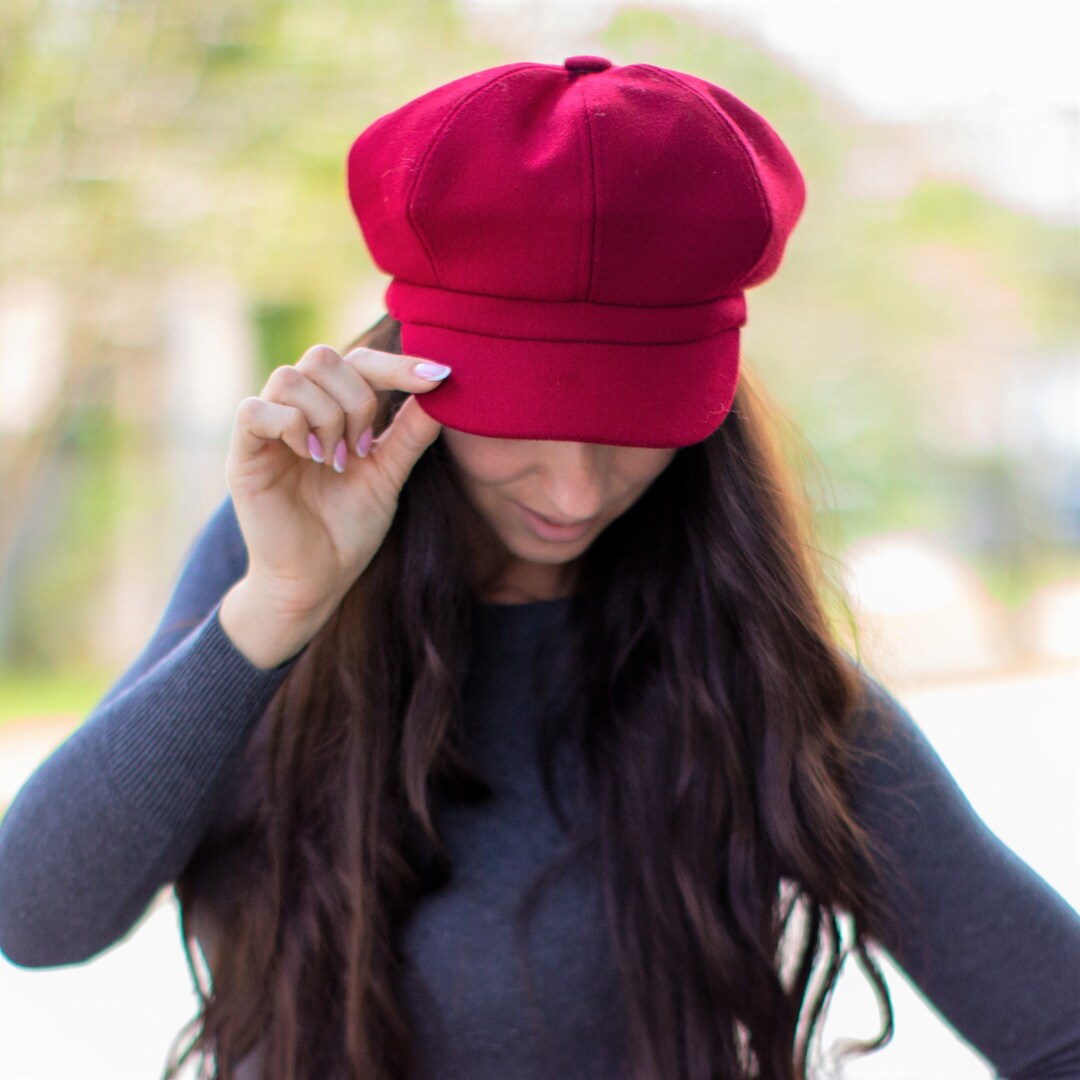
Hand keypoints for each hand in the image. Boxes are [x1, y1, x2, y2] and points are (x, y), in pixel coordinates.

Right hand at [224, 343, 448, 630]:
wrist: (317, 580)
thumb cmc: (348, 528)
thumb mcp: (388, 474)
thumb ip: (410, 433)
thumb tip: (442, 387)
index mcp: (331, 410)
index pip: (359, 362)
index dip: (396, 365)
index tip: (438, 378)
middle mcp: (296, 411)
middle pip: (322, 356)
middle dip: (356, 399)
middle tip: (361, 448)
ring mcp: (267, 431)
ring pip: (290, 378)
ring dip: (327, 417)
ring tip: (336, 461)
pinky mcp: (243, 455)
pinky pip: (254, 410)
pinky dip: (290, 425)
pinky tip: (311, 457)